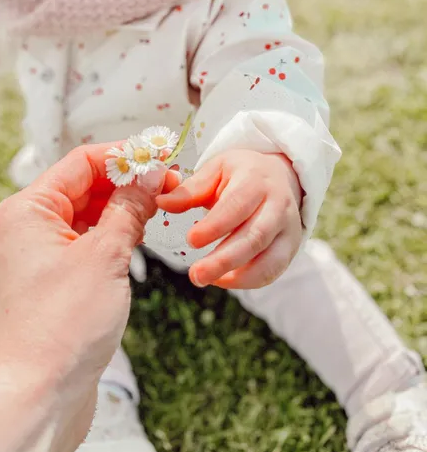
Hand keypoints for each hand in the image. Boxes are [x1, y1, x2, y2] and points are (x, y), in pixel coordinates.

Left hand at [0, 144, 178, 451]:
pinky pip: (85, 240)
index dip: (123, 156)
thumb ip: (128, 209)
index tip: (159, 156)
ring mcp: (39, 252)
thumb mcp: (105, 257)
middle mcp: (28, 225)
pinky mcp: (53, 277)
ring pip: (86, 213)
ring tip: (159, 208)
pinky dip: (112, 234)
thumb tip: (148, 176)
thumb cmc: (60, 328)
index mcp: (28, 209)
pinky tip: (139, 236)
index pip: (81, 162)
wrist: (38, 394)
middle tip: (168, 183)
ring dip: (121, 208)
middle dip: (125, 182)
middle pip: (83, 185)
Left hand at [157, 150, 302, 289]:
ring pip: (269, 258)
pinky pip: (274, 270)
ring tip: (206, 280)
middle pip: (255, 237)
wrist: (279, 174)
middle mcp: (277, 204)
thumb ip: (190, 190)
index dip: (215, 226)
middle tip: (195, 274)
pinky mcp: (291, 246)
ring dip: (238, 276)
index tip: (191, 240)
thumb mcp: (216, 170)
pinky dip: (250, 280)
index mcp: (255, 180)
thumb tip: (161, 201)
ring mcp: (288, 227)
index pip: (237, 205)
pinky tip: (224, 280)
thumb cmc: (241, 173)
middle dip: (224, 259)